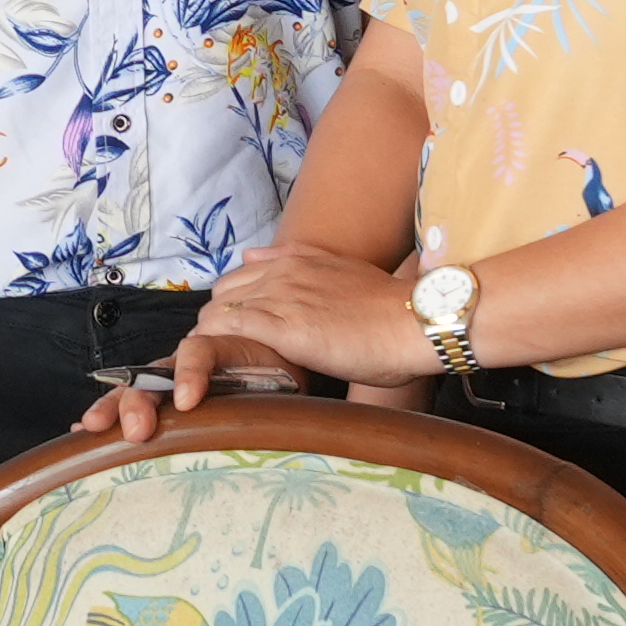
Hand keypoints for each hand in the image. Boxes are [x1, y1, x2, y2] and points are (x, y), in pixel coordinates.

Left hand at [151, 242, 421, 402]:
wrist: (412, 322)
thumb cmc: (387, 310)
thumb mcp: (341, 272)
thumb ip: (300, 265)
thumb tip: (257, 256)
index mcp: (295, 258)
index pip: (238, 277)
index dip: (231, 305)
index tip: (234, 331)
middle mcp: (282, 272)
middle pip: (222, 293)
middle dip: (216, 322)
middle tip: (224, 354)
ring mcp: (280, 296)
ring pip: (219, 311)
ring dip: (212, 338)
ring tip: (217, 369)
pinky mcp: (282, 326)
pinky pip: (229, 329)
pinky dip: (217, 347)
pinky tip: (218, 368)